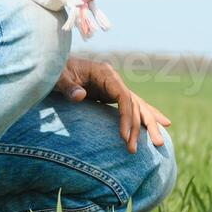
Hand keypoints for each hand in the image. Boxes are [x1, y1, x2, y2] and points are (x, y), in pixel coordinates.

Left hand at [52, 57, 171, 153]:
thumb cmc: (54, 71)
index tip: (124, 137)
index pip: (123, 96)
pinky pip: (130, 107)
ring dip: (147, 124)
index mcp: (104, 73)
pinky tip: (160, 125)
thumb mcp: (58, 78)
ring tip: (160, 143)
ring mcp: (113, 86)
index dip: (126, 117)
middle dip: (141, 125)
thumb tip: (81, 96)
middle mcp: (113, 79)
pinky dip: (144, 116)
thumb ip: (68, 87)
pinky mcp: (110, 94)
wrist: (51, 65)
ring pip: (136, 106)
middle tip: (146, 146)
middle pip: (134, 103)